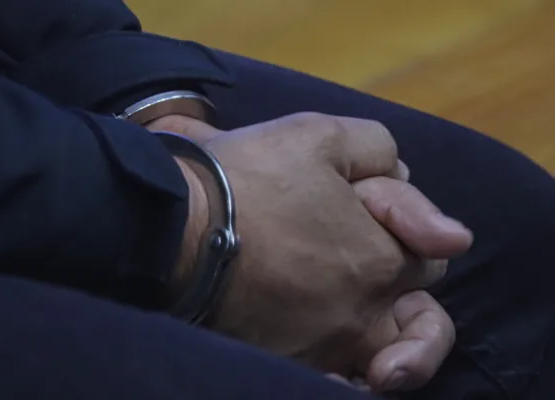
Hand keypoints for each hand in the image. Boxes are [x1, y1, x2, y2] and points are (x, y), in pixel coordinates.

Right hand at [156, 113, 471, 392]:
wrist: (171, 228)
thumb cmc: (246, 177)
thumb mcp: (318, 135)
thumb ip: (383, 154)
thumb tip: (423, 202)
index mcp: (380, 259)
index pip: (428, 249)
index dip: (399, 221)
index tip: (353, 201)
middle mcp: (361, 314)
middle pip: (417, 313)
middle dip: (404, 284)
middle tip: (371, 269)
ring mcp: (322, 347)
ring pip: (388, 364)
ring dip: (400, 359)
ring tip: (387, 367)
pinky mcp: (284, 363)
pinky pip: (334, 386)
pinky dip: (343, 382)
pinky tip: (345, 377)